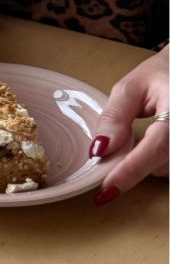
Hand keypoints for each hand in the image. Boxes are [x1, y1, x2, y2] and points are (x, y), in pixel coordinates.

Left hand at [92, 46, 168, 204]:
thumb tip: (99, 150)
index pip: (156, 146)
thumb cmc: (162, 74)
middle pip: (162, 163)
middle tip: (117, 148)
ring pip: (168, 169)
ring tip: (147, 133)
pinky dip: (158, 160)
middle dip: (134, 164)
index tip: (107, 189)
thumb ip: (114, 118)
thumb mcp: (131, 88)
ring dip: (148, 161)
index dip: (131, 170)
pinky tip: (154, 144)